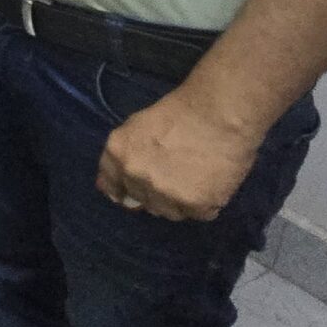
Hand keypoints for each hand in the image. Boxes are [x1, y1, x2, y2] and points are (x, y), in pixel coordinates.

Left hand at [96, 87, 260, 220]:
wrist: (219, 113)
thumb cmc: (181, 112)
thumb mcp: (136, 126)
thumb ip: (121, 156)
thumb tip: (107, 189)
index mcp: (118, 154)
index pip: (112, 187)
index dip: (129, 187)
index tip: (143, 185)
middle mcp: (136, 176)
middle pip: (144, 201)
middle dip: (158, 192)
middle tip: (178, 174)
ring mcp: (165, 193)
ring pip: (170, 212)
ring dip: (181, 202)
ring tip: (197, 178)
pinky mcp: (195, 205)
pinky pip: (198, 214)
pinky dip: (206, 203)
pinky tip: (212, 182)